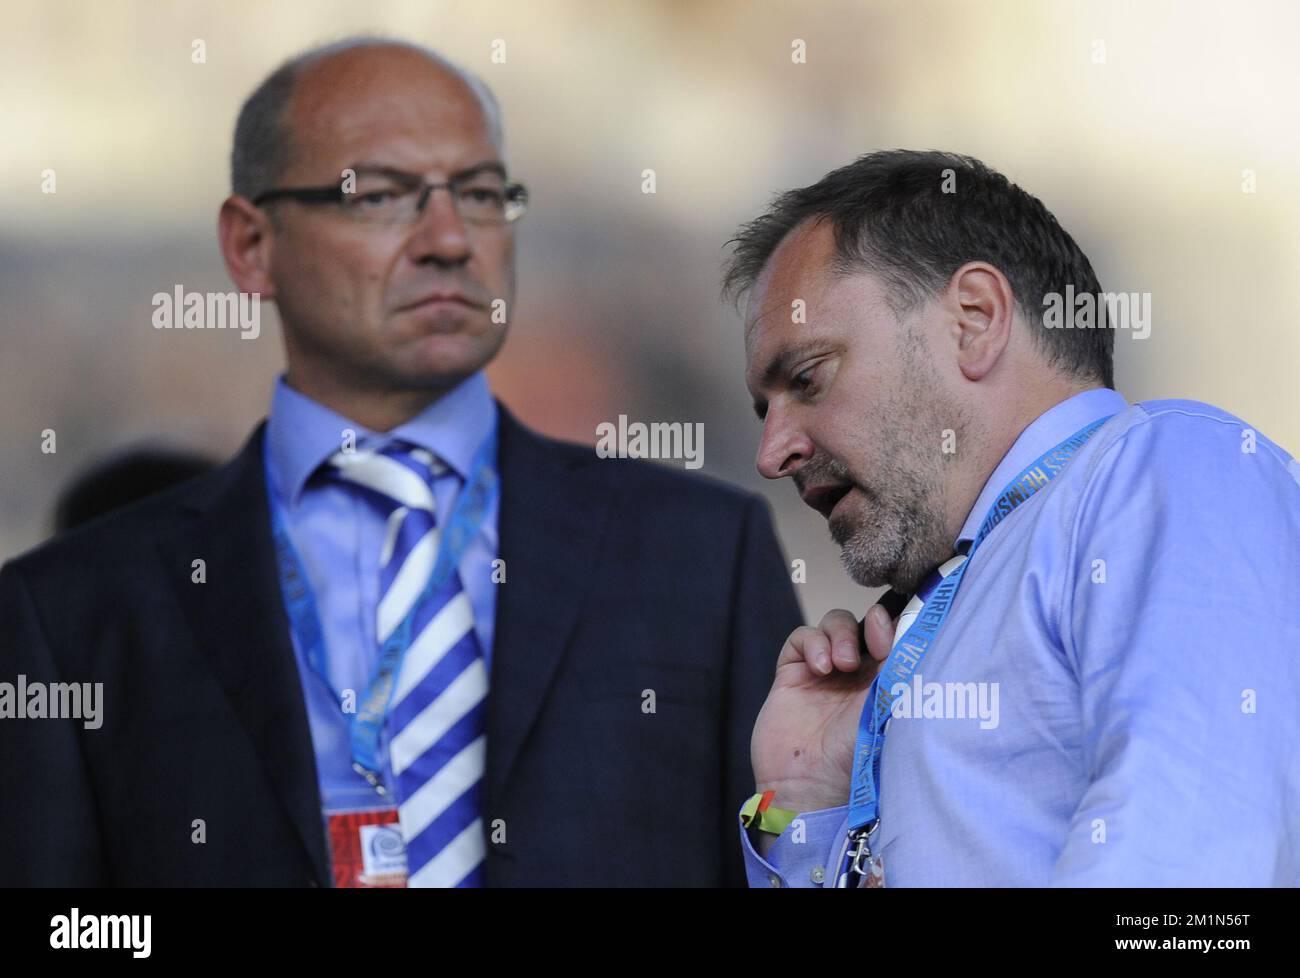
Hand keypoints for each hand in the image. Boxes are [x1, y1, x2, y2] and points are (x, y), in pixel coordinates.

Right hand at [751, 601, 899, 815]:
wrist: (810, 785)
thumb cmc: (857, 757)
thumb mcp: (889, 705)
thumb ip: (897, 662)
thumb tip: (900, 621)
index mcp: (887, 681)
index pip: (894, 635)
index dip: (894, 623)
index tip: (893, 627)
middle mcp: (857, 674)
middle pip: (863, 623)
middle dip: (866, 627)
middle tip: (869, 648)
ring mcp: (823, 672)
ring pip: (834, 624)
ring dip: (839, 634)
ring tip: (841, 664)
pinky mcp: (792, 673)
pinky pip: (802, 637)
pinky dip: (812, 643)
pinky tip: (819, 667)